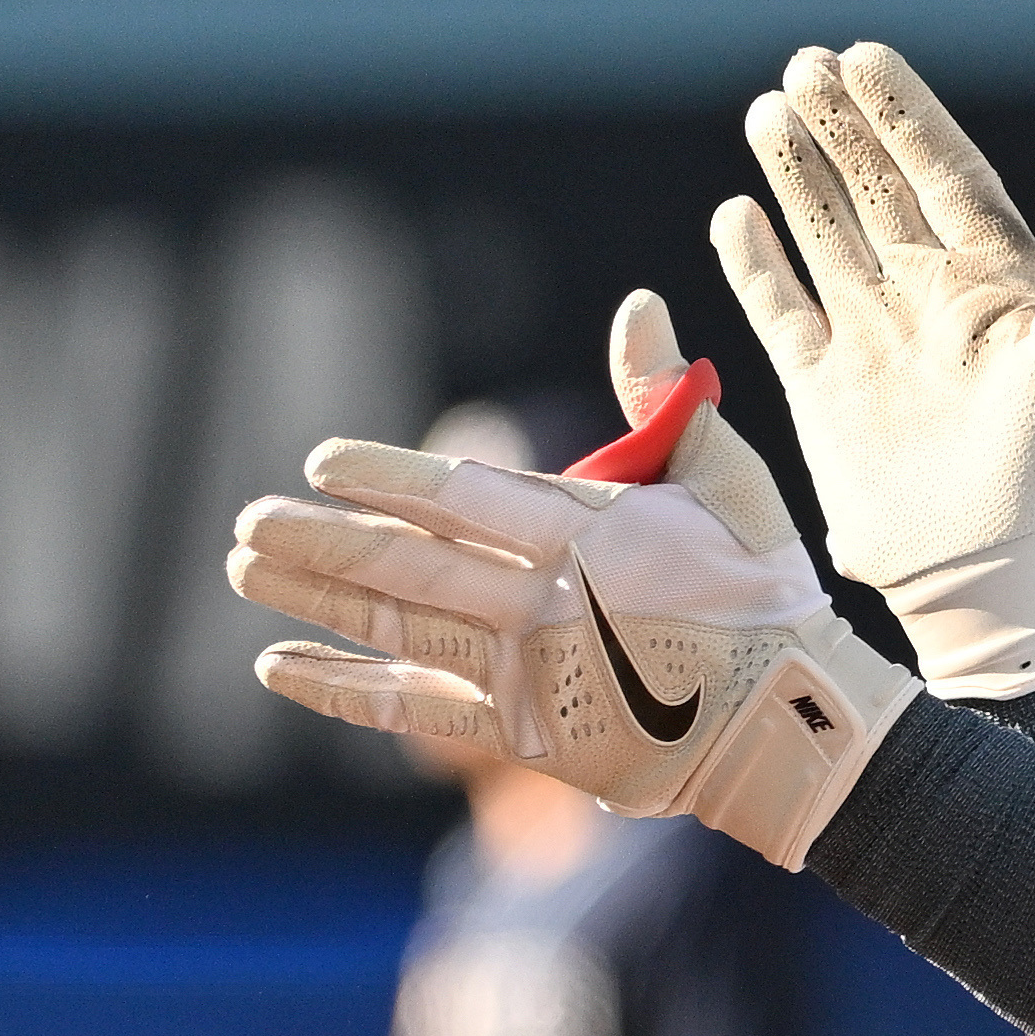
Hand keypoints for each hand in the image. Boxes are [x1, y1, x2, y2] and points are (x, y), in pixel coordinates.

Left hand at [227, 290, 917, 868]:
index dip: (385, 477)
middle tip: (249, 520)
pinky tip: (281, 667)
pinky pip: (415, 709)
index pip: (465, 496)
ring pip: (399, 629)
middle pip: (410, 566)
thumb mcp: (730, 478)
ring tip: (244, 568)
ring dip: (314, 599)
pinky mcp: (526, 733)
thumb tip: (638, 302)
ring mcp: (531, 674)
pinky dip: (343, 689)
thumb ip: (666, 398)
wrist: (790, 719)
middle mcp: (548, 603)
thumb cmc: (762, 589)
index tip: (320, 461)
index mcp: (595, 534)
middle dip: (319, 541)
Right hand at [716, 41, 1034, 698]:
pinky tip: (733, 212)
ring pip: (825, 234)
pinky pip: (780, 308)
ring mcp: (873, 338)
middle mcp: (931, 298)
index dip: (906, 114)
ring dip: (795, 175)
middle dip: (841, 128)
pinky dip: (755, 263)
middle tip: (803, 65)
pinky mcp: (822, 388)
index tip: (867, 57)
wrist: (997, 576)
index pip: (945, 173)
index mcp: (1000, 281)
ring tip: (766, 110)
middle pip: (877, 190)